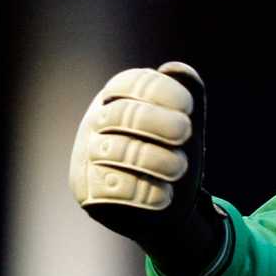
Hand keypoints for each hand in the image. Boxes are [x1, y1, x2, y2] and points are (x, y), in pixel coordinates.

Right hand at [69, 61, 226, 275]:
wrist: (167, 207)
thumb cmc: (174, 155)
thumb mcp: (186, 124)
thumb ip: (189, 93)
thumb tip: (175, 68)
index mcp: (118, 100)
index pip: (130, 83)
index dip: (160, 91)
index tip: (188, 108)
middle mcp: (96, 125)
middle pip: (122, 114)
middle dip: (159, 122)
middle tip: (185, 133)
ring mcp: (87, 158)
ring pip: (118, 151)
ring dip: (158, 160)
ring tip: (179, 168)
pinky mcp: (87, 192)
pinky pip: (112, 188)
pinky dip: (144, 192)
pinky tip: (164, 196)